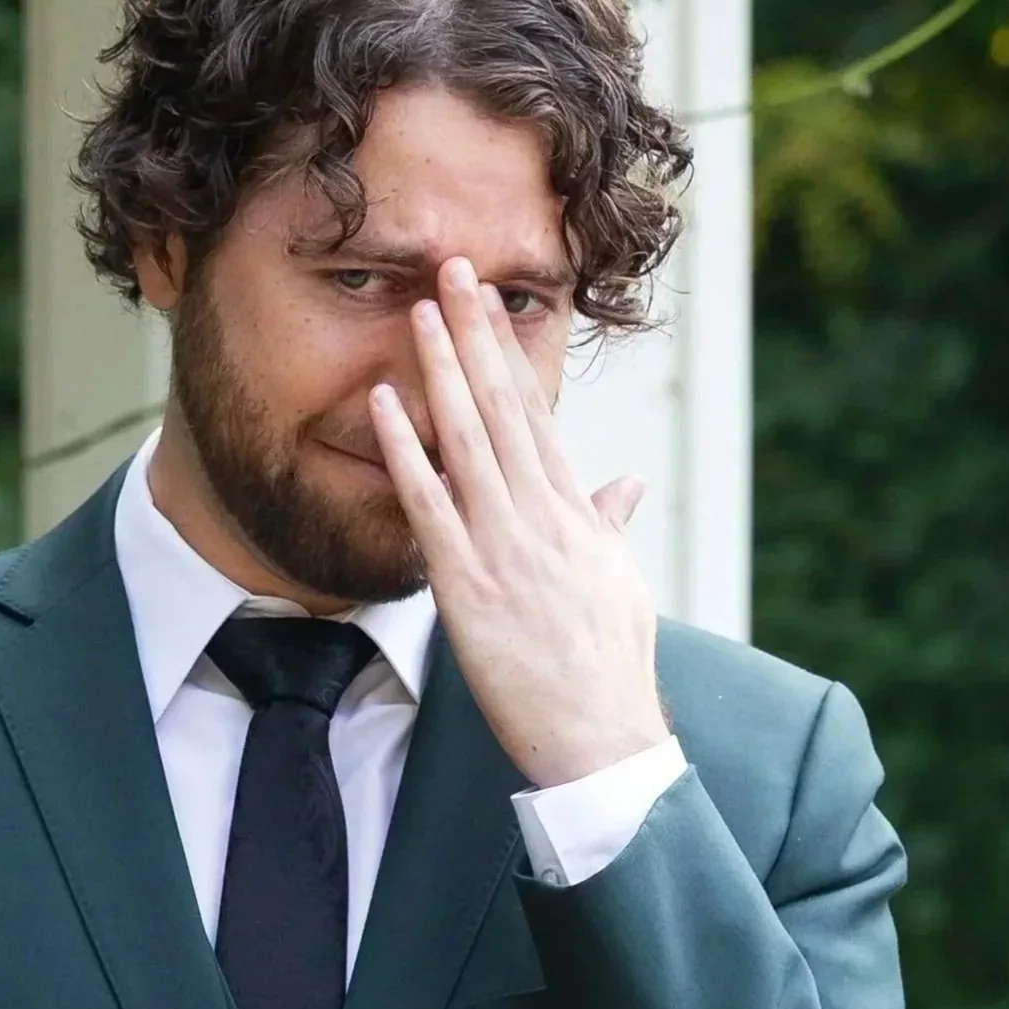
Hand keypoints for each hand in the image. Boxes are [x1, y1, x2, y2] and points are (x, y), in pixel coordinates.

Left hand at [368, 256, 668, 787]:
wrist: (603, 740)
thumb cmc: (612, 673)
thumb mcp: (622, 588)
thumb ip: (611, 527)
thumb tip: (625, 484)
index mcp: (580, 517)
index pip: (540, 417)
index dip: (510, 354)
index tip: (490, 302)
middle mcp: (546, 519)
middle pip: (505, 410)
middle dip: (478, 335)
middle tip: (452, 268)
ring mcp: (508, 550)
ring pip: (469, 442)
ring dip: (442, 371)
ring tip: (421, 310)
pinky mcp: (470, 588)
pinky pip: (430, 508)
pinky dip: (406, 453)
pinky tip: (383, 405)